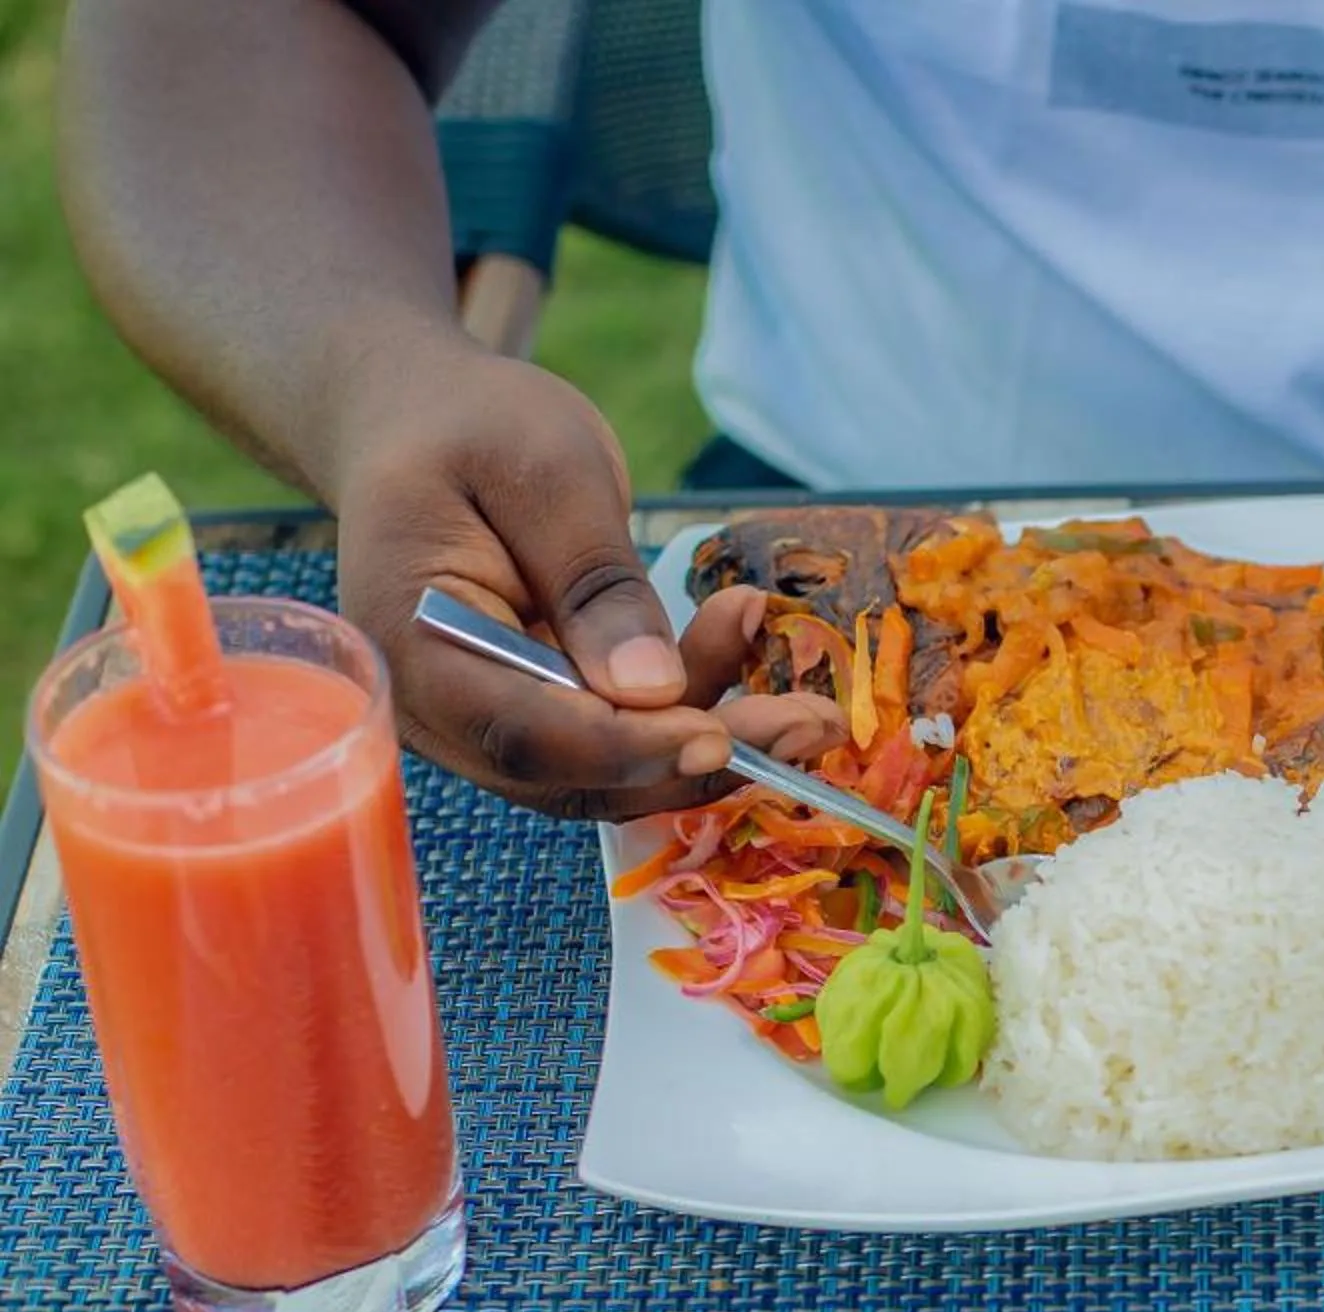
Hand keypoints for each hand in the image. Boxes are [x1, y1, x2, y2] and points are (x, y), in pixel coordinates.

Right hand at [326, 341, 843, 818]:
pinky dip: (691, 706)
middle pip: (575, 774)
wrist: (421, 423)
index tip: (718, 739)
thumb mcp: (543, 470)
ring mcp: (488, 721)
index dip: (626, 749)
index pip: (523, 733)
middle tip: (810, 722)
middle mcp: (441, 709)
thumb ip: (592, 580)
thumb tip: (650, 690)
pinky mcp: (539, 713)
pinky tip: (741, 638)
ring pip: (611, 772)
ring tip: (801, 690)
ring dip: (711, 735)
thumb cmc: (470, 427)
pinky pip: (620, 739)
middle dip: (698, 758)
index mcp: (411, 646)